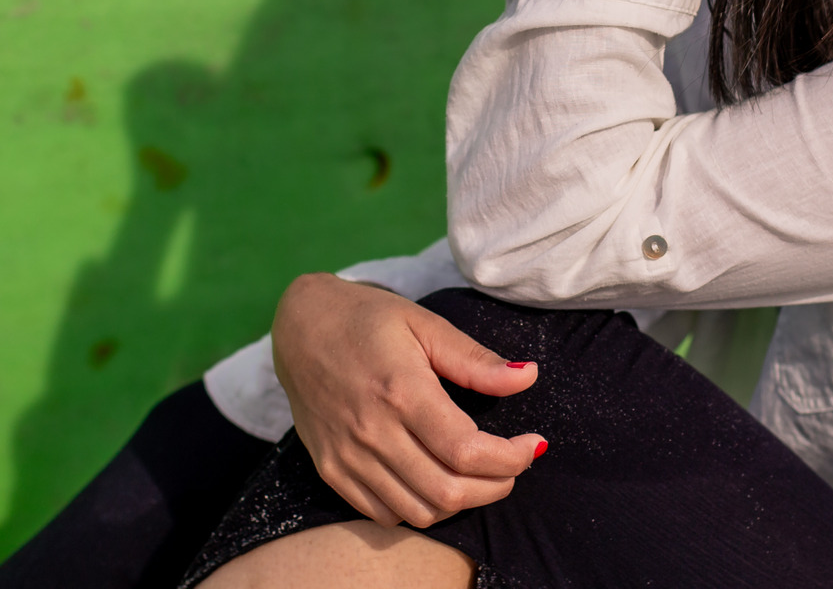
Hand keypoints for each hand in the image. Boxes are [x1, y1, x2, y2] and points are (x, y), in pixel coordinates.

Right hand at [270, 272, 544, 527]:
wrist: (300, 327)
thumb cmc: (368, 320)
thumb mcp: (426, 324)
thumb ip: (476, 360)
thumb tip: (527, 377)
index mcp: (402, 391)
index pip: (467, 450)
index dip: (510, 457)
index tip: (532, 444)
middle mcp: (372, 431)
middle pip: (448, 490)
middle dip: (495, 485)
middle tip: (513, 464)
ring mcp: (348, 456)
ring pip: (419, 510)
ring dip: (461, 501)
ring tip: (480, 474)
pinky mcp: (331, 470)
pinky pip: (383, 513)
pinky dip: (419, 507)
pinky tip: (436, 479)